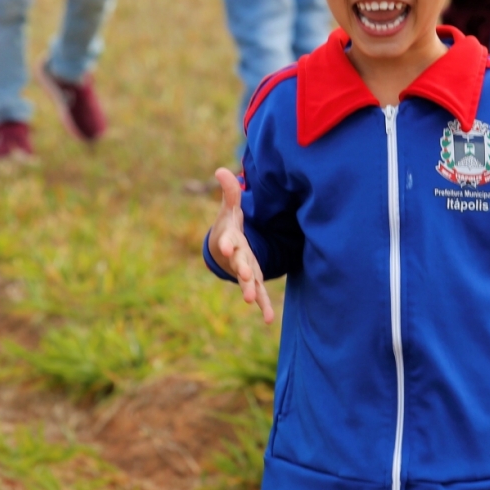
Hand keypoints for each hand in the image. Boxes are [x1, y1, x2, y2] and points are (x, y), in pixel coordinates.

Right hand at [211, 167, 272, 322]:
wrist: (224, 248)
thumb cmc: (229, 226)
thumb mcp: (229, 209)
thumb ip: (229, 192)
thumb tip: (221, 169)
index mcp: (230, 239)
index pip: (227, 240)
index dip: (226, 243)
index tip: (226, 246)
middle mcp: (236, 257)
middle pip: (239, 263)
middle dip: (241, 269)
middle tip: (244, 277)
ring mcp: (244, 270)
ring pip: (247, 281)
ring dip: (250, 290)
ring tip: (251, 300)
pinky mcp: (254, 280)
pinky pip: (260, 293)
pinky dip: (264, 306)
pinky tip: (268, 319)